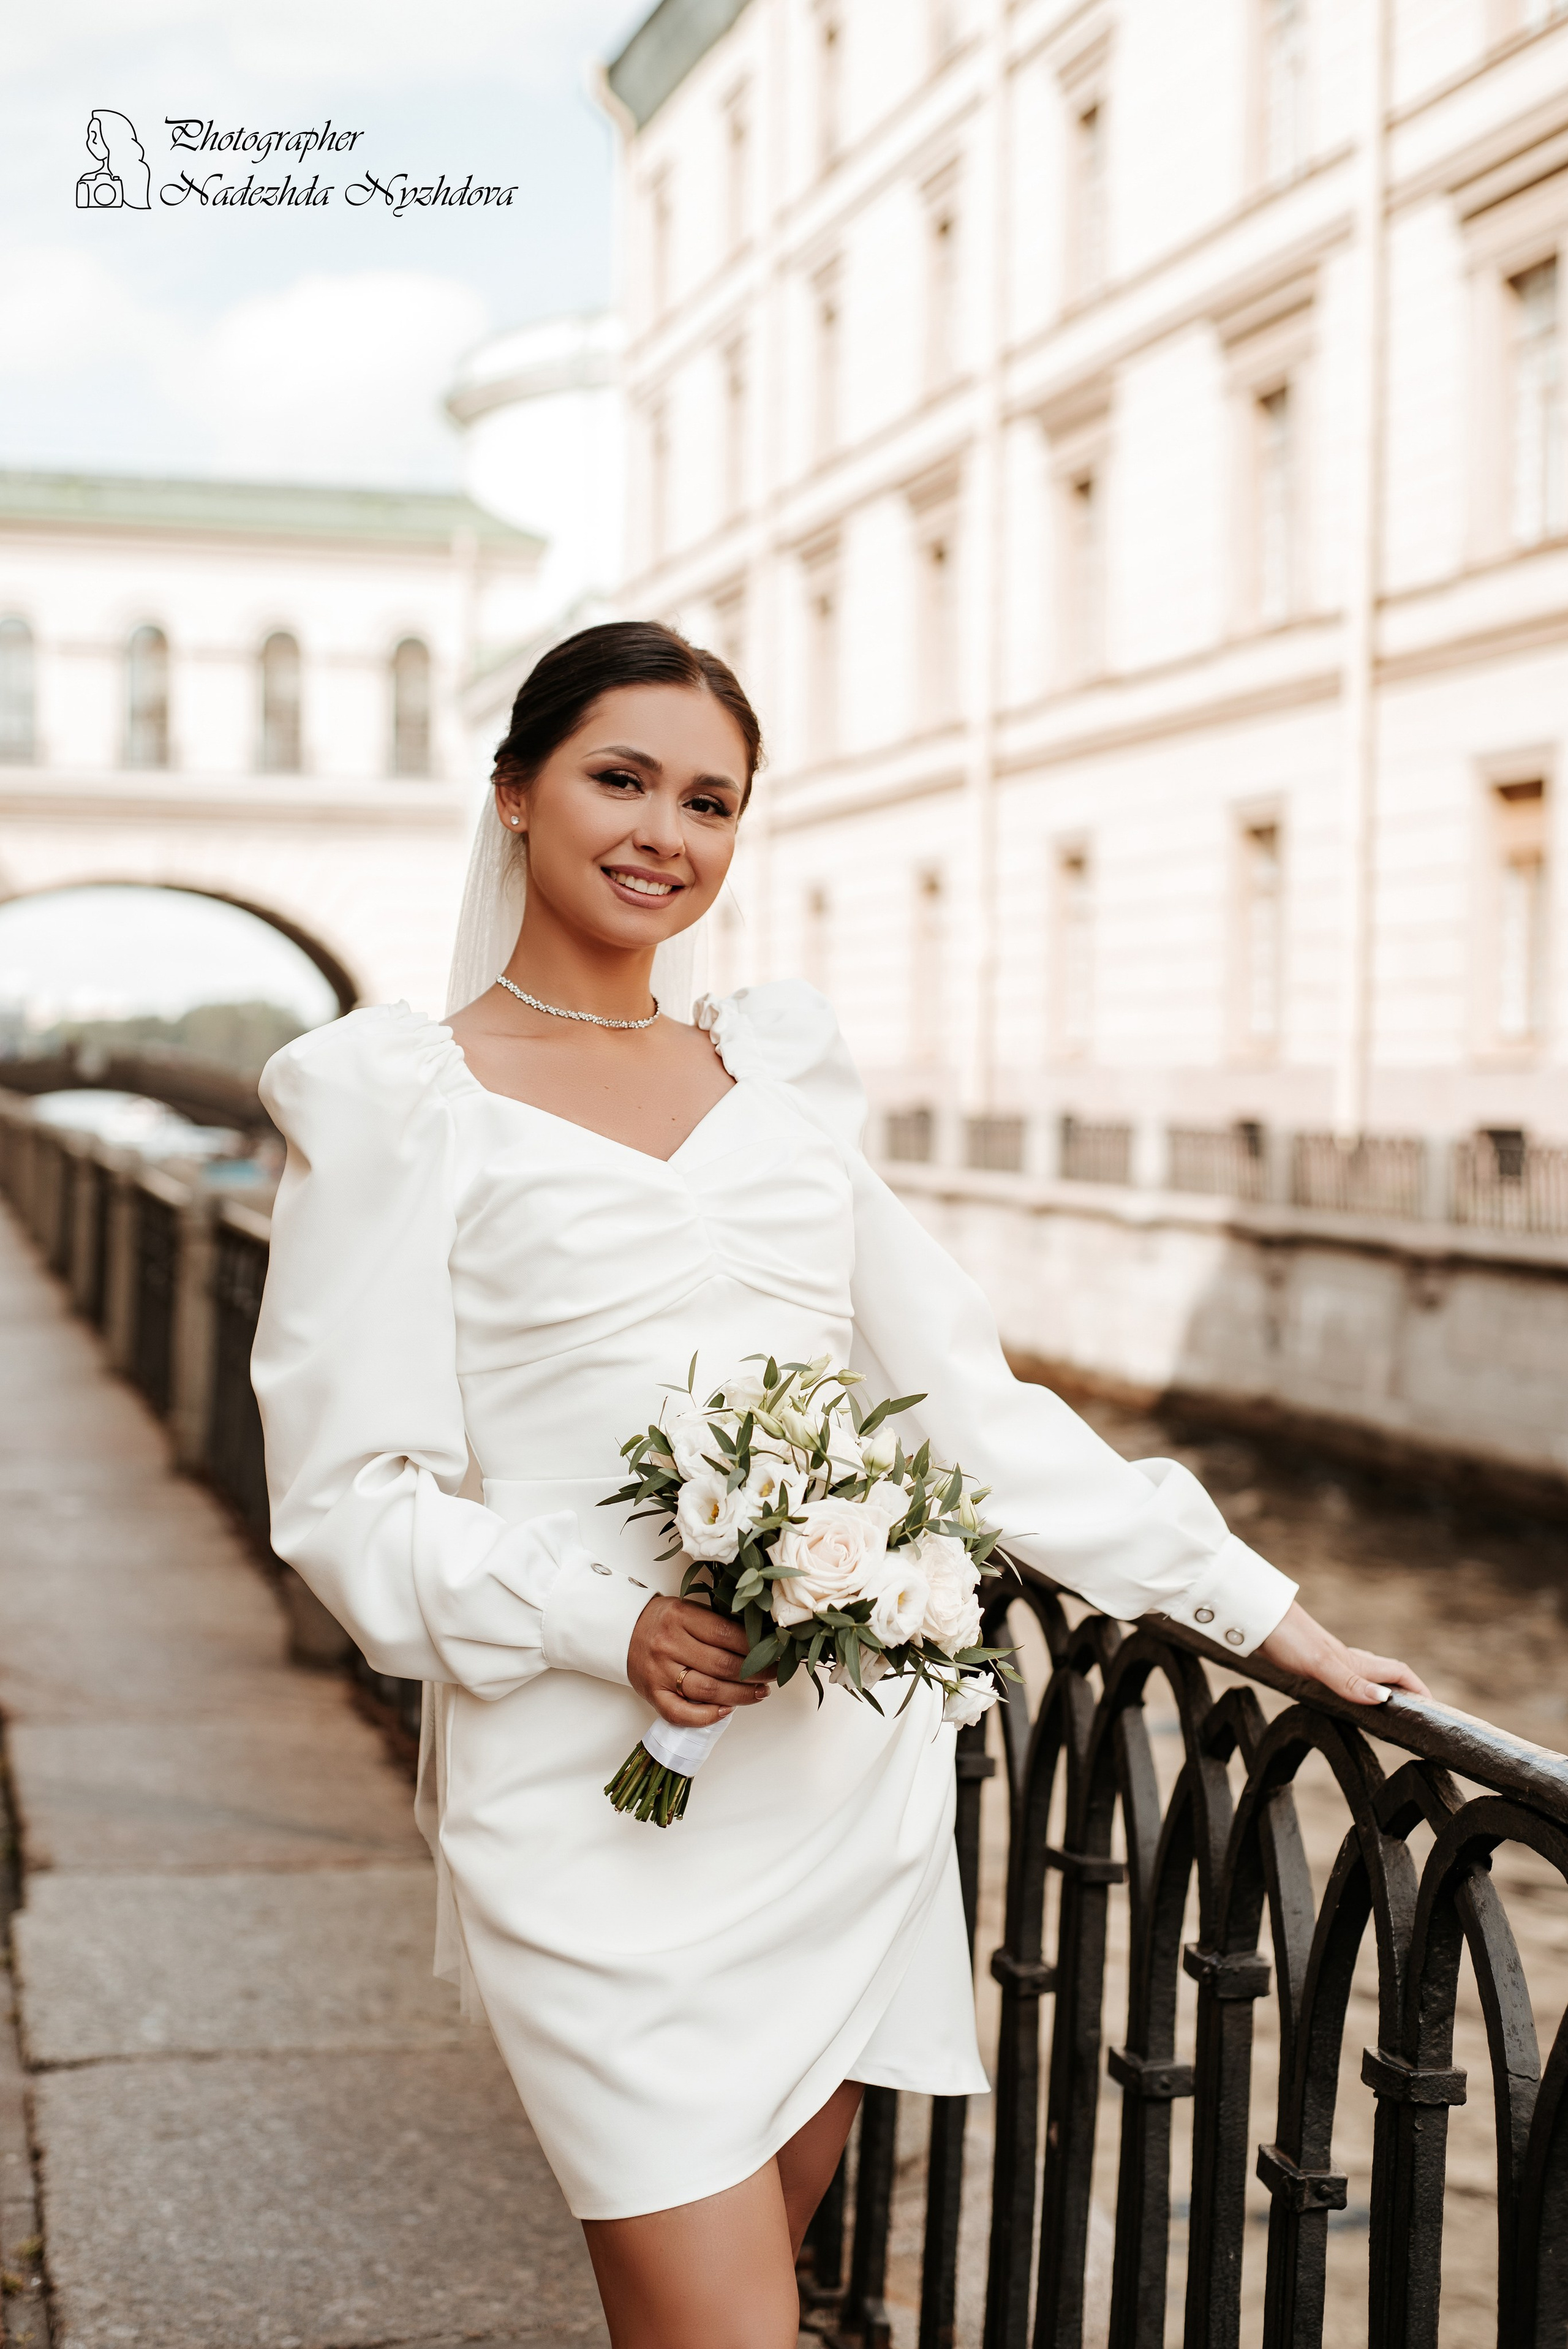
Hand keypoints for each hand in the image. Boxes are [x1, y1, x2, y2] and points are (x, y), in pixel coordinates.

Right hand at [627, 1594, 768, 1727]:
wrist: (623, 1632)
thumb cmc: (664, 1621)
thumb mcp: (688, 1610)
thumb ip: (716, 1623)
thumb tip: (759, 1641)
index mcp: (681, 1617)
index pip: (726, 1634)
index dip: (755, 1647)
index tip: (774, 1653)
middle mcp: (669, 1644)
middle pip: (721, 1664)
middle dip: (755, 1673)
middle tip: (773, 1675)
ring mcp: (659, 1672)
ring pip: (707, 1690)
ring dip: (740, 1695)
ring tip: (760, 1693)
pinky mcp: (652, 1694)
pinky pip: (680, 1713)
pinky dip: (707, 1716)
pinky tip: (727, 1710)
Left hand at [1256, 1600, 1430, 1706]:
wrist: (1259, 1619)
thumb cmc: (1288, 1638)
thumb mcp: (1320, 1664)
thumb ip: (1350, 1682)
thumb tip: (1384, 1699)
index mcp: (1355, 1661)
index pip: (1399, 1673)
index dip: (1418, 1688)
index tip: (1433, 1708)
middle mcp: (1348, 1660)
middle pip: (1387, 1673)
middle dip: (1406, 1691)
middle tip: (1416, 1714)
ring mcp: (1331, 1660)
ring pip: (1366, 1674)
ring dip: (1382, 1688)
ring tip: (1389, 1710)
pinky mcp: (1313, 1662)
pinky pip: (1345, 1677)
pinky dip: (1355, 1687)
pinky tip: (1345, 1694)